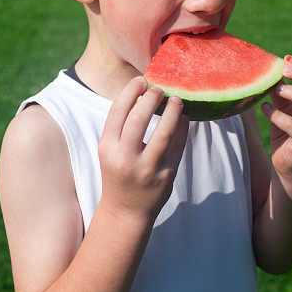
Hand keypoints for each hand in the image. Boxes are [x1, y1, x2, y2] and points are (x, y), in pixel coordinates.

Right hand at [98, 77, 189, 223]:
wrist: (125, 211)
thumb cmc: (118, 172)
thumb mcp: (110, 151)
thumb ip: (121, 127)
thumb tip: (142, 93)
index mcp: (107, 148)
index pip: (117, 112)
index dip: (130, 92)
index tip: (141, 80)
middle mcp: (125, 158)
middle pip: (138, 119)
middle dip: (151, 98)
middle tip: (159, 89)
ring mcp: (146, 169)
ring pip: (163, 134)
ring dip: (172, 112)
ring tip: (176, 100)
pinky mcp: (165, 176)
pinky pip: (177, 147)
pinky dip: (182, 129)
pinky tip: (184, 118)